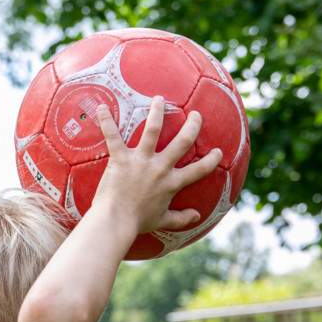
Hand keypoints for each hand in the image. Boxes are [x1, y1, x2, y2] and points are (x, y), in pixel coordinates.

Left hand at [93, 97, 222, 235]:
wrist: (116, 221)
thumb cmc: (137, 222)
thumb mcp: (162, 220)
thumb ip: (181, 218)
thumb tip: (197, 216)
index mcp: (171, 183)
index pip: (198, 170)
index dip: (211, 161)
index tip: (218, 152)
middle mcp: (160, 168)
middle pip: (182, 142)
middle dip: (192, 125)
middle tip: (196, 114)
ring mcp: (140, 161)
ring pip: (152, 130)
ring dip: (157, 112)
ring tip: (159, 99)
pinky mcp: (120, 159)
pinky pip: (113, 136)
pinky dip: (107, 122)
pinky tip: (103, 108)